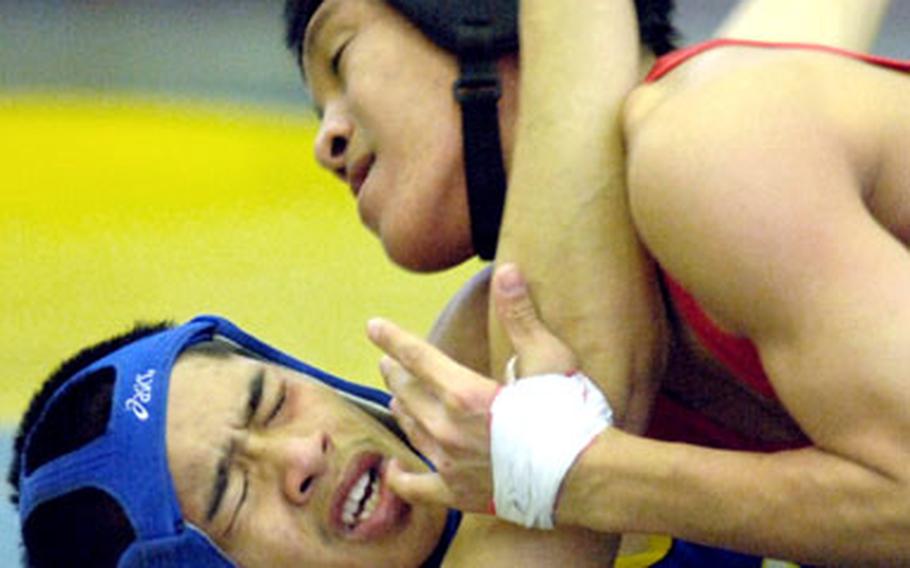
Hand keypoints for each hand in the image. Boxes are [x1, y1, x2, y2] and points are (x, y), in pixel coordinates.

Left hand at [367, 263, 577, 513]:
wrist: (585, 478)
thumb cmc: (570, 415)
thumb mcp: (548, 357)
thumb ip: (521, 316)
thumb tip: (508, 272)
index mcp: (464, 393)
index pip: (417, 357)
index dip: (393, 339)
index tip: (373, 327)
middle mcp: (447, 428)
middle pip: (409, 393)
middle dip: (396, 373)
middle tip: (387, 362)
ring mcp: (450, 463)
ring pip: (412, 430)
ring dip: (401, 410)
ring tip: (396, 399)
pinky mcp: (459, 492)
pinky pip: (418, 486)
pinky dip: (402, 477)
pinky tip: (393, 472)